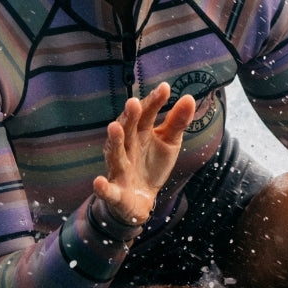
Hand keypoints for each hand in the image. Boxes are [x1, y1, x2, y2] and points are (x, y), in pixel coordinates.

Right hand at [92, 83, 195, 225]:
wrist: (141, 199)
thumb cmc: (153, 164)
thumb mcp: (169, 142)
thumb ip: (177, 122)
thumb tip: (189, 97)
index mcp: (141, 133)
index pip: (147, 114)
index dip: (154, 102)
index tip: (165, 88)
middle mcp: (127, 147)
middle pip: (127, 130)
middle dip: (129, 117)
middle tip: (133, 102)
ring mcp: (120, 169)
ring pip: (115, 154)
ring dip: (114, 141)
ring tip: (114, 127)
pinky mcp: (116, 192)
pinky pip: (108, 190)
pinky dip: (102, 187)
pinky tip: (98, 182)